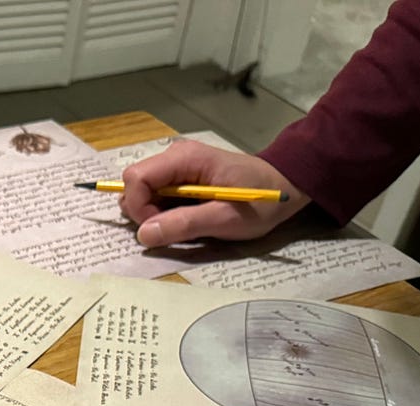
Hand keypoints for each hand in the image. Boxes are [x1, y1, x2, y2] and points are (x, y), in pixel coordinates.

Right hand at [119, 140, 308, 247]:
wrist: (285, 187)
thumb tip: (144, 234)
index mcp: (185, 158)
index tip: (158, 228)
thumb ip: (184, 224)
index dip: (139, 207)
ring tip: (182, 224)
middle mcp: (175, 156)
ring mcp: (177, 166)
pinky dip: (162, 212)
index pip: (136, 177)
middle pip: (135, 183)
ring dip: (153, 214)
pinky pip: (156, 195)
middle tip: (172, 228)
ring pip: (142, 191)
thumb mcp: (224, 218)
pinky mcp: (180, 178)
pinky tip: (185, 218)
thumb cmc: (259, 202)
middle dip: (144, 212)